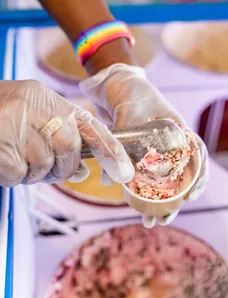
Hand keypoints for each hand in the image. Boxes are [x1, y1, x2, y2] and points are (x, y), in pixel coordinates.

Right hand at [0, 80, 133, 186]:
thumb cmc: (4, 118)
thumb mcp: (36, 121)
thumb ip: (61, 142)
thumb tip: (81, 172)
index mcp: (50, 100)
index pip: (90, 126)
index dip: (110, 149)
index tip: (124, 171)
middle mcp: (36, 105)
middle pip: (69, 149)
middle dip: (61, 168)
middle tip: (46, 170)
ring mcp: (16, 119)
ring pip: (43, 163)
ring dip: (33, 172)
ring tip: (17, 160)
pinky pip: (17, 172)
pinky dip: (12, 176)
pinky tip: (1, 160)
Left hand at [80, 64, 208, 226]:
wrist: (119, 85)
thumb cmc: (132, 94)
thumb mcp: (130, 114)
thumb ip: (121, 142)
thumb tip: (108, 178)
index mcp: (179, 131)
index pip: (198, 156)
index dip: (199, 177)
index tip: (191, 197)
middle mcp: (172, 144)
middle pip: (182, 176)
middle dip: (175, 202)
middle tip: (163, 221)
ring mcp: (158, 151)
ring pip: (165, 181)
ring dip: (159, 203)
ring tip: (150, 222)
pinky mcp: (143, 155)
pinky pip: (148, 176)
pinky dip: (144, 192)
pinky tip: (136, 206)